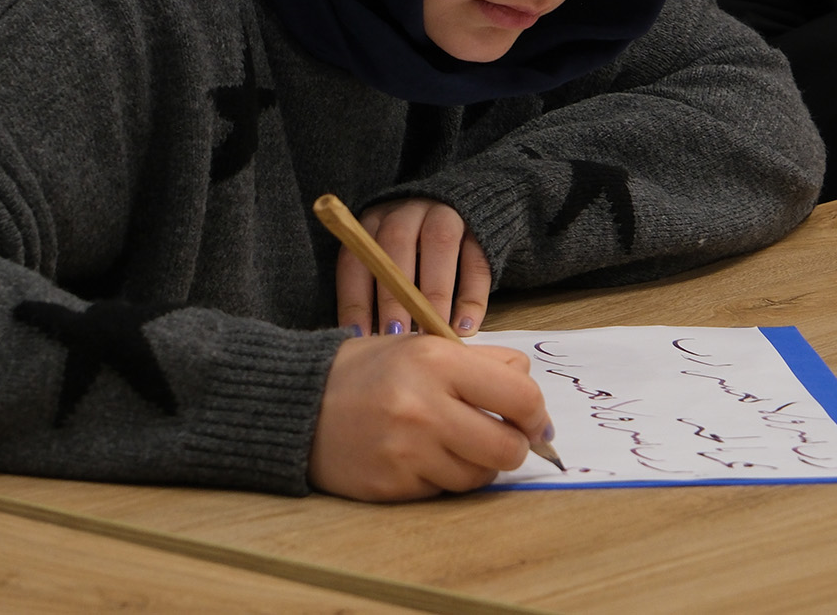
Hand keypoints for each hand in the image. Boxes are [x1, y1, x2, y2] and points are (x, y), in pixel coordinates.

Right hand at [308, 334, 550, 500]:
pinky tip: (425, 457)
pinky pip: (444, 491)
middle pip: (507, 447)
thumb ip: (481, 363)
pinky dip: (445, 477)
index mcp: (437, 362)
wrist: (299, 404)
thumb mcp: (424, 346)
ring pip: (480, 475)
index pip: (520, 396)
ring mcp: (407, 451)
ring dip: (480, 464)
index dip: (537, 414)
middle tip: (505, 439)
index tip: (535, 421)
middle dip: (515, 446)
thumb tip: (529, 389)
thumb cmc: (369, 371)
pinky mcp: (392, 486)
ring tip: (458, 444)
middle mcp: (424, 407)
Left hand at [335, 199, 491, 336]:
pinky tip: (464, 327)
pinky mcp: (482, 230)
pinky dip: (472, 297)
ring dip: (433, 295)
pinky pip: (478, 261)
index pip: (357, 257)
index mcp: (375, 221)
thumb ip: (373, 292)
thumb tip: (362, 341)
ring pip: (440, 244)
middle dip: (393, 295)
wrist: (462, 212)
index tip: (358, 337)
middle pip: (396, 244)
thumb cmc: (409, 257)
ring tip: (430, 335)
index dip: (355, 300)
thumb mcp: (382, 264)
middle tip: (394, 336)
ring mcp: (448, 214)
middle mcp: (409, 211)